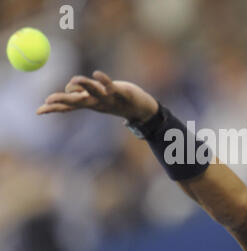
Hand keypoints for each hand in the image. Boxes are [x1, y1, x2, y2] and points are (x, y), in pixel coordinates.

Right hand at [37, 70, 158, 121]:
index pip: (68, 107)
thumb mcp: (97, 99)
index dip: (53, 108)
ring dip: (84, 86)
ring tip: (75, 79)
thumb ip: (82, 95)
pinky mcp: (122, 93)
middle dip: (62, 100)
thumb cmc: (114, 100)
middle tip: (48, 99)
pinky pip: (112, 86)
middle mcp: (97, 103)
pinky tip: (96, 74)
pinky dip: (104, 80)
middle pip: (77, 102)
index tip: (38, 111)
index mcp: (88, 104)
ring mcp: (110, 98)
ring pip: (94, 92)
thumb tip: (66, 90)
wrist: (139, 108)